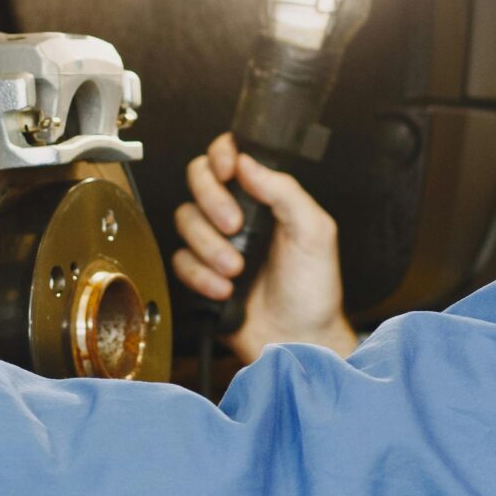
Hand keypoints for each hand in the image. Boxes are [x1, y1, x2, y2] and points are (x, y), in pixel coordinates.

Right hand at [170, 133, 356, 364]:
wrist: (298, 339)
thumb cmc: (314, 290)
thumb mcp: (314, 232)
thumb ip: (284, 191)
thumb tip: (249, 162)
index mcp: (266, 197)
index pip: (231, 156)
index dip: (221, 155)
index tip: (227, 170)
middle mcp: (238, 213)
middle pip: (199, 179)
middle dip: (212, 200)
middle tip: (234, 226)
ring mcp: (217, 242)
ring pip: (186, 219)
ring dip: (209, 246)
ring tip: (237, 269)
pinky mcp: (201, 271)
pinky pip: (181, 260)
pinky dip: (201, 276)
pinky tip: (224, 288)